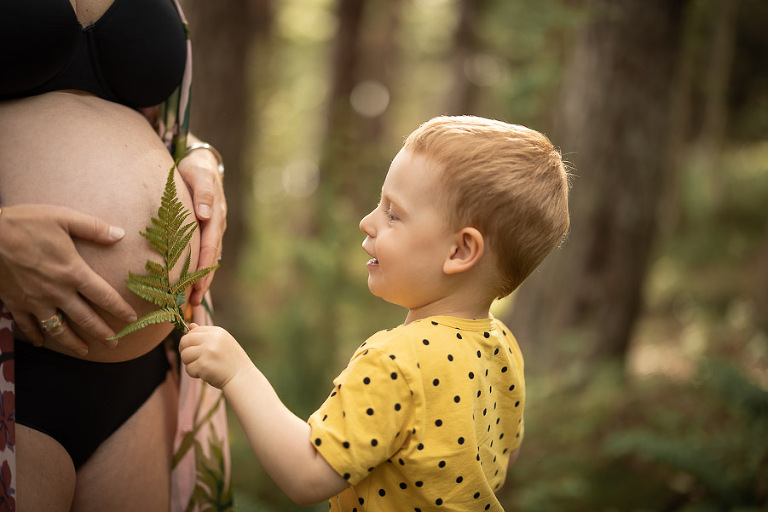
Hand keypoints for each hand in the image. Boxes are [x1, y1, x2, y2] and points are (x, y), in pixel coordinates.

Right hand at [0, 204, 136, 354]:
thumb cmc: (26, 222)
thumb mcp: (64, 218)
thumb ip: (94, 228)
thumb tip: (121, 234)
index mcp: (73, 272)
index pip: (104, 296)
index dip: (120, 309)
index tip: (132, 319)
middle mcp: (56, 291)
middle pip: (85, 318)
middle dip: (102, 333)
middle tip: (115, 343)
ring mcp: (34, 300)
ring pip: (58, 329)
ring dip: (73, 342)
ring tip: (85, 352)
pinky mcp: (14, 302)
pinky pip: (27, 325)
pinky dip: (36, 335)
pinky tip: (42, 342)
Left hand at [177, 149, 226, 305]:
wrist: (199, 163)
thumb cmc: (196, 169)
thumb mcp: (200, 175)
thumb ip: (204, 193)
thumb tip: (207, 215)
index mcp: (215, 218)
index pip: (209, 247)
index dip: (203, 268)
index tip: (196, 286)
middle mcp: (215, 229)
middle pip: (210, 260)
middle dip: (202, 283)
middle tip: (190, 303)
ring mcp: (210, 233)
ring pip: (207, 261)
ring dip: (200, 282)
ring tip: (189, 303)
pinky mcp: (203, 234)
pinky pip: (201, 256)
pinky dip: (196, 273)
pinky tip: (188, 288)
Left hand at [179, 323, 251, 388]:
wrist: (242, 377)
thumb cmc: (231, 361)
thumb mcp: (222, 343)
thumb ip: (206, 335)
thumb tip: (190, 325)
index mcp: (217, 331)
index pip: (192, 332)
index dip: (190, 343)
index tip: (196, 351)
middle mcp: (212, 338)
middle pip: (185, 341)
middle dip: (186, 352)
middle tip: (195, 360)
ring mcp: (207, 351)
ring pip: (184, 355)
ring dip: (190, 364)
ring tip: (202, 367)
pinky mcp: (203, 364)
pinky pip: (188, 369)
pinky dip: (194, 374)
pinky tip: (206, 374)